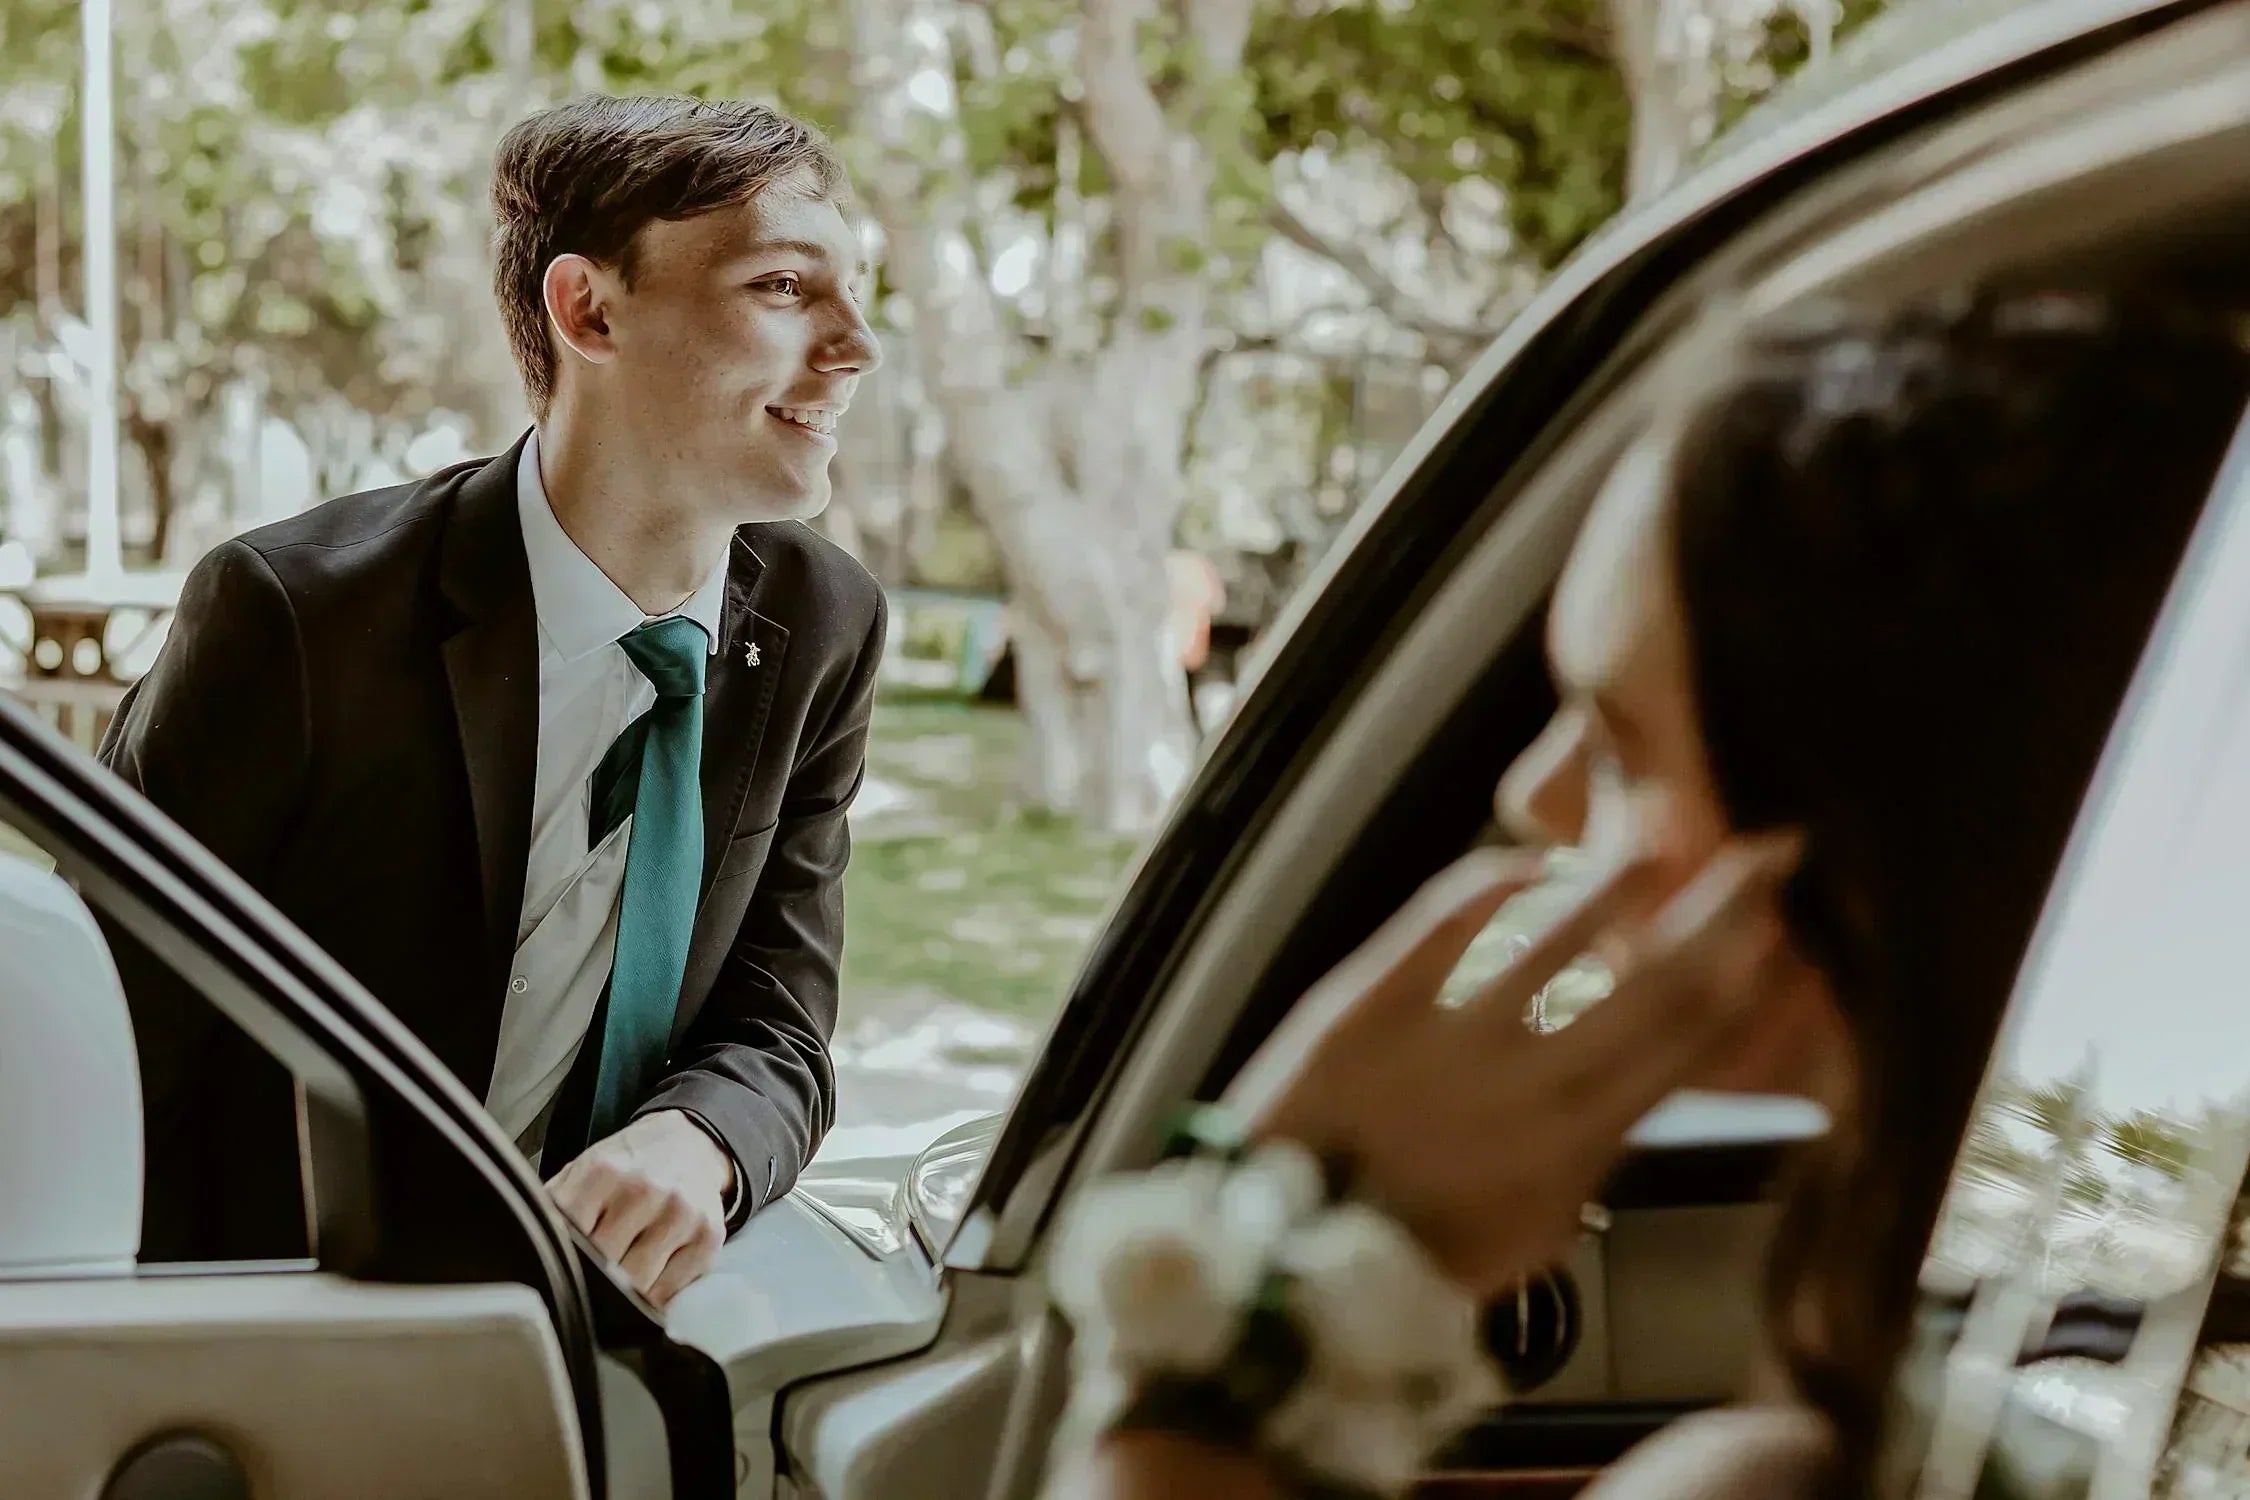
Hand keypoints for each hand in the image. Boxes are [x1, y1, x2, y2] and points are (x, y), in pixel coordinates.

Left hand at [548, 1110, 734, 1307]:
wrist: (688, 1143)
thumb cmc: (627, 1165)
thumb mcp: (583, 1171)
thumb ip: (554, 1206)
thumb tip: (524, 1248)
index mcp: (604, 1172)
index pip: (571, 1239)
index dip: (563, 1264)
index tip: (561, 1273)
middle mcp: (647, 1190)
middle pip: (606, 1267)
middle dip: (594, 1282)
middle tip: (589, 1286)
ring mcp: (682, 1213)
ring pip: (640, 1284)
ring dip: (625, 1295)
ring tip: (618, 1286)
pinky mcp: (709, 1234)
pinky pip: (673, 1290)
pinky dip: (656, 1297)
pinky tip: (649, 1281)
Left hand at [1226, 836, 1801, 1298]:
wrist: (1277, 1259)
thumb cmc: (1414, 1252)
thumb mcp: (1536, 1231)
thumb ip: (1597, 1157)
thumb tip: (1647, 1085)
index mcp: (1580, 1148)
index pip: (1693, 1048)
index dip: (1757, 982)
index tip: (1796, 931)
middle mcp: (1530, 1088)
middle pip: (1658, 980)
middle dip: (1728, 909)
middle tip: (1773, 851)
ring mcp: (1448, 1038)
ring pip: (1561, 932)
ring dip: (1623, 874)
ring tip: (1658, 835)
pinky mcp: (1367, 1002)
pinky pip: (1445, 919)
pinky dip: (1498, 878)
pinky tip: (1531, 859)